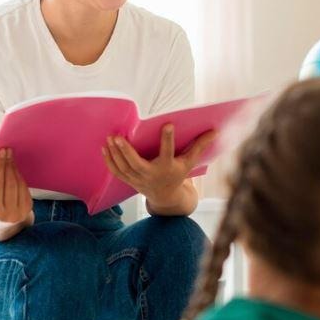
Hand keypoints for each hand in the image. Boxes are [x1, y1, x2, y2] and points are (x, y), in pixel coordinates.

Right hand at [0, 148, 33, 225]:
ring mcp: (19, 211)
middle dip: (6, 164)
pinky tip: (14, 167)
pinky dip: (18, 175)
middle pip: (7, 183)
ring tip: (9, 156)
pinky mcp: (27, 207)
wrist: (2, 225)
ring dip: (13, 167)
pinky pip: (23, 187)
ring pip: (17, 184)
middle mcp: (7, 213)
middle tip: (5, 150)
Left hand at [102, 124, 216, 207]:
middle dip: (126, 151)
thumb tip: (215, 130)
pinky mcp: (129, 181)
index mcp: (168, 167)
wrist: (165, 196)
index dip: (168, 139)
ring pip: (123, 168)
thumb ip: (199, 146)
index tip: (167, 124)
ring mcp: (138, 180)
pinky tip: (105, 148)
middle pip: (136, 164)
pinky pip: (117, 172)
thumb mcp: (190, 162)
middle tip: (118, 136)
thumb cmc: (178, 174)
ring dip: (115, 154)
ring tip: (110, 138)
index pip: (168, 152)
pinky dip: (110, 161)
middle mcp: (152, 174)